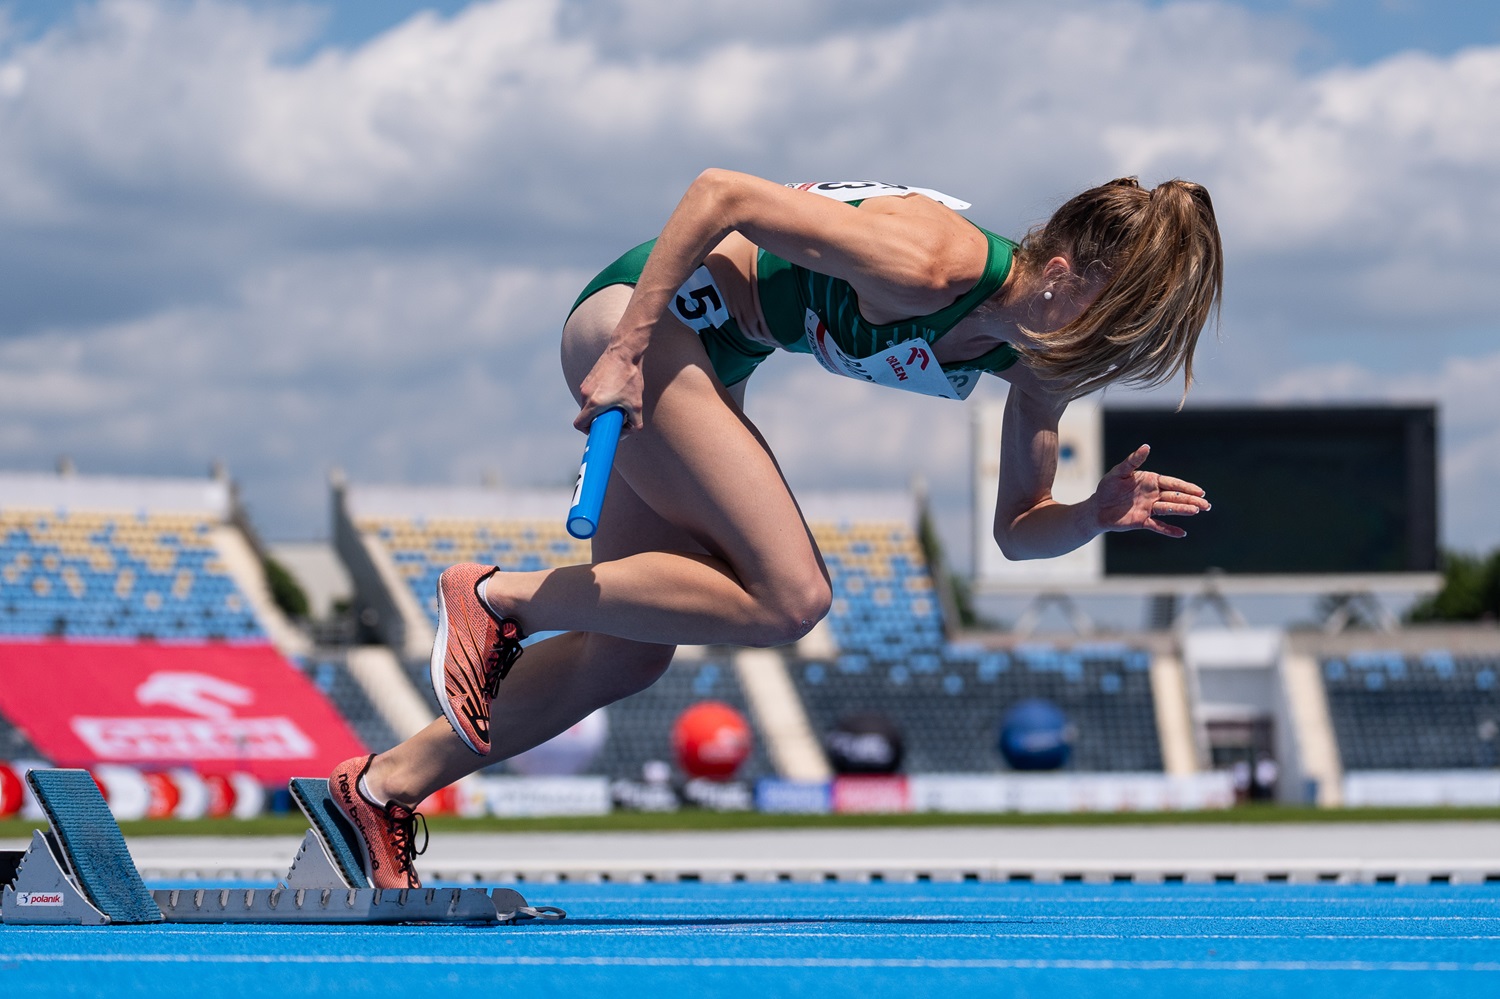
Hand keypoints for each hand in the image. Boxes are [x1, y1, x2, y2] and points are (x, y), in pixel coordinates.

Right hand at [574, 342, 644, 434]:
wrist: (625, 351)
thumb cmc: (630, 377)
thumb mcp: (636, 404)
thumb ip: (635, 423)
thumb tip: (631, 430)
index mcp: (594, 403)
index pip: (579, 424)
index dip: (588, 431)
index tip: (600, 430)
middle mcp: (586, 394)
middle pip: (585, 415)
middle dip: (598, 420)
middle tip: (614, 418)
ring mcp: (585, 385)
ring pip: (588, 404)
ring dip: (599, 408)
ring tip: (616, 403)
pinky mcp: (589, 378)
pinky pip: (591, 394)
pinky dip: (599, 398)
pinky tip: (614, 392)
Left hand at [1093, 444, 1209, 538]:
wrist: (1097, 507)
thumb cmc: (1108, 487)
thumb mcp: (1119, 471)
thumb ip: (1133, 460)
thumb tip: (1146, 446)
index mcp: (1150, 481)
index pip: (1172, 483)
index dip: (1186, 487)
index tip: (1200, 491)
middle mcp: (1153, 495)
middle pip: (1175, 497)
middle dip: (1191, 500)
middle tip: (1206, 504)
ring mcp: (1149, 508)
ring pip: (1169, 509)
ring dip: (1182, 510)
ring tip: (1197, 511)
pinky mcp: (1142, 521)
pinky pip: (1158, 526)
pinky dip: (1169, 530)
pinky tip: (1182, 533)